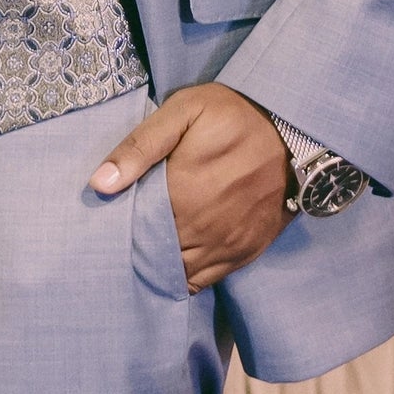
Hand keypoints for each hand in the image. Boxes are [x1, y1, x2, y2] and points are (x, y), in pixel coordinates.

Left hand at [89, 83, 287, 291]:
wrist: (294, 129)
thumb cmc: (233, 116)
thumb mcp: (183, 113)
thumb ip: (139, 147)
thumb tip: (99, 184)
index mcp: (181, 196)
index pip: (134, 231)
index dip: (117, 231)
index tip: (105, 224)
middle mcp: (202, 229)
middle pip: (153, 256)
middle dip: (135, 251)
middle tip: (117, 241)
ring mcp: (226, 245)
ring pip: (178, 274)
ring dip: (159, 267)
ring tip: (144, 253)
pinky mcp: (245, 251)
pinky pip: (206, 280)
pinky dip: (186, 277)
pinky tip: (174, 263)